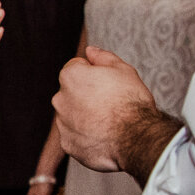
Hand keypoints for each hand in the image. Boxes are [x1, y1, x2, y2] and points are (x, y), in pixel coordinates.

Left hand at [53, 46, 171, 176]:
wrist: (135, 137)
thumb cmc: (130, 101)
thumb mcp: (122, 69)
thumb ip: (102, 57)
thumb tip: (90, 50)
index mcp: (70, 76)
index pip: (77, 67)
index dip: (95, 73)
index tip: (109, 83)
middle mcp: (60, 99)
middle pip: (73, 92)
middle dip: (87, 95)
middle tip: (111, 103)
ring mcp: (62, 123)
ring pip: (73, 115)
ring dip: (86, 116)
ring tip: (110, 121)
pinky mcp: (67, 143)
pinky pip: (75, 136)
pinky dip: (86, 136)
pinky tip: (104, 136)